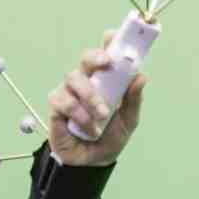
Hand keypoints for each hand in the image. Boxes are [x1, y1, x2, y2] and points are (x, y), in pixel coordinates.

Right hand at [47, 30, 146, 166]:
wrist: (94, 162)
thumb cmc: (110, 137)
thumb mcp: (128, 120)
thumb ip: (134, 99)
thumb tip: (141, 76)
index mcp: (104, 80)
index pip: (105, 54)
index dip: (109, 42)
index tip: (114, 35)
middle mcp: (85, 81)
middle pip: (85, 58)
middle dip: (95, 57)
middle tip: (107, 63)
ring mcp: (69, 92)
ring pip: (74, 79)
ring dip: (91, 97)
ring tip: (103, 117)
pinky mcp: (56, 106)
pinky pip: (64, 101)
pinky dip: (80, 115)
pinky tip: (89, 128)